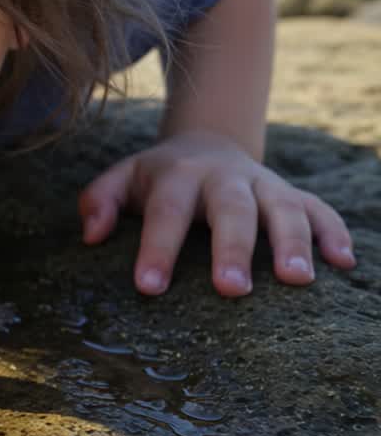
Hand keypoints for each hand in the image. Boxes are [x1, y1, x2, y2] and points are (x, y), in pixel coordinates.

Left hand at [78, 135, 355, 296]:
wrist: (206, 145)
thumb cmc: (156, 179)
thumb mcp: (121, 179)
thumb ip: (99, 201)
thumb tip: (91, 235)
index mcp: (178, 176)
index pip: (166, 213)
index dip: (157, 249)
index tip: (149, 288)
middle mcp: (225, 178)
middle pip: (232, 209)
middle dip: (233, 248)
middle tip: (232, 291)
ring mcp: (264, 185)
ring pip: (285, 207)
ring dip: (293, 241)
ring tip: (298, 281)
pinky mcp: (293, 194)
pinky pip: (320, 209)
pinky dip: (334, 232)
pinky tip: (344, 263)